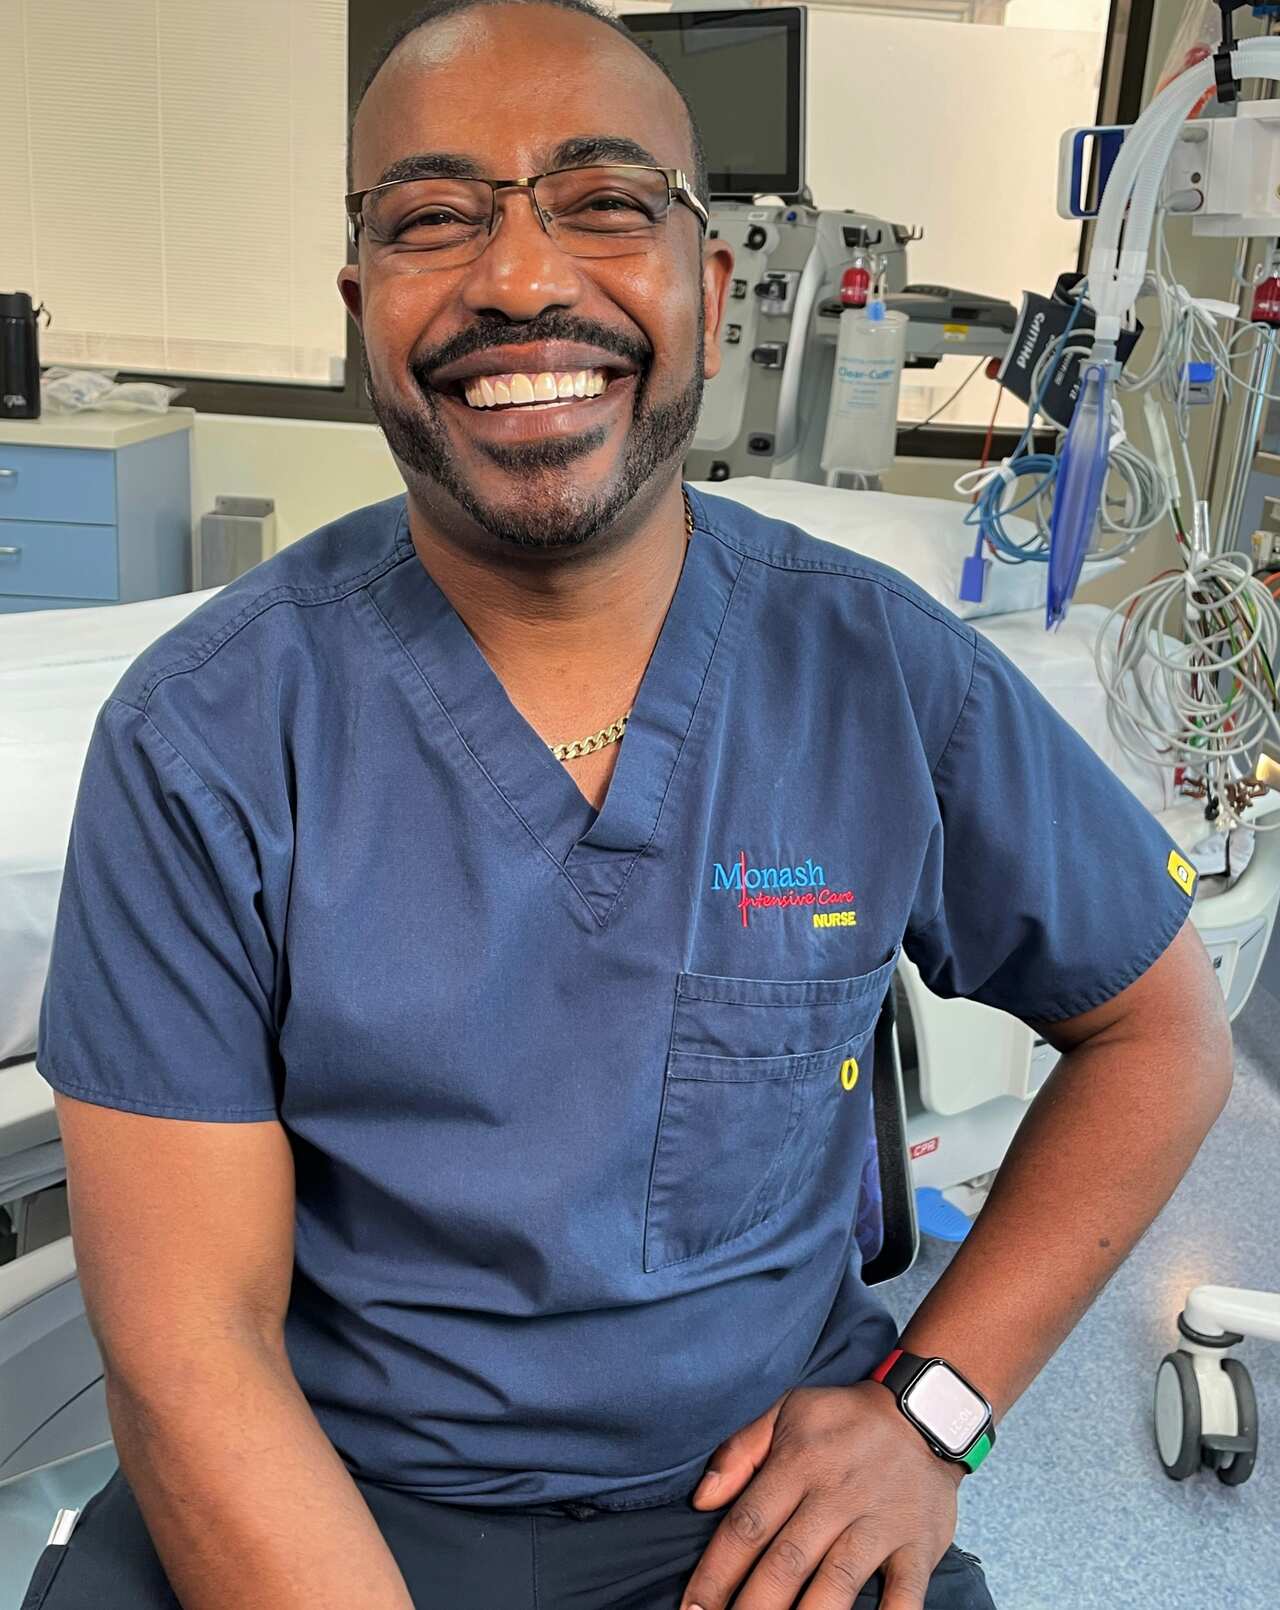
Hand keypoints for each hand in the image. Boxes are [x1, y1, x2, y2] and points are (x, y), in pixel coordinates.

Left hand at [679, 1382, 964, 1609]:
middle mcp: (835, 1495)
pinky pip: (905, 1594)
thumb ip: (739, 1452)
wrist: (926, 1411)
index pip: (747, 1527)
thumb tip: (701, 1500)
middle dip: (751, 1608)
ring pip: (837, 1582)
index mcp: (798, 1463)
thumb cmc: (845, 1419)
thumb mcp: (787, 1412)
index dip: (716, 1574)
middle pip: (786, 1563)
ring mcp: (879, 1522)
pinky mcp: (918, 1545)